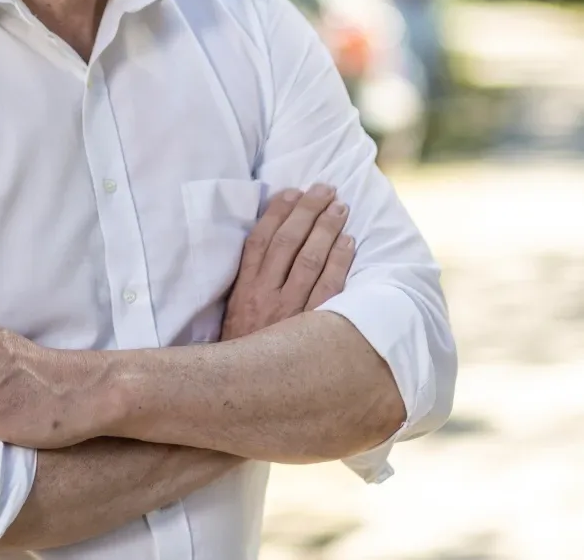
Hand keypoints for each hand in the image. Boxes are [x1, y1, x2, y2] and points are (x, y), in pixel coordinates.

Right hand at [221, 184, 354, 340]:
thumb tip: (267, 248)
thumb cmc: (242, 352)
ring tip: (340, 208)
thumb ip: (248, 284)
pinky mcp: (311, 329)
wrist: (245, 395)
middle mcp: (264, 296)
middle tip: (324, 189)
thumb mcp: (234, 315)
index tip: (292, 191)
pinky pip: (329, 288)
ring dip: (326, 229)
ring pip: (310, 260)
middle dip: (307, 211)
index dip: (277, 212)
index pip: (260, 240)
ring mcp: (289, 312)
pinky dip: (340, 262)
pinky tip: (349, 243)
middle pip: (287, 242)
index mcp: (243, 290)